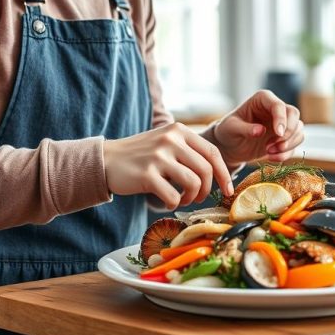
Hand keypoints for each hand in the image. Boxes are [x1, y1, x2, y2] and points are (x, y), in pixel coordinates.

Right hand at [102, 123, 233, 209]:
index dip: (224, 173)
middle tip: (197, 198)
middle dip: (206, 190)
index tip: (228, 189)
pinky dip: (174, 204)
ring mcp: (158, 156)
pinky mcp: (147, 175)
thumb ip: (189, 150)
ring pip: (193, 184)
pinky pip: (173, 196)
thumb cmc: (141, 156)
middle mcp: (171, 140)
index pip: (213, 152)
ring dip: (191, 198)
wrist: (106, 160)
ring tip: (182, 199)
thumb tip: (218, 172)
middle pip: (206, 170)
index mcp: (179, 130)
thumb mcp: (166, 142)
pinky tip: (168, 202)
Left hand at [208, 90, 304, 166]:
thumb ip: (245, 128)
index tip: (278, 134)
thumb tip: (261, 131)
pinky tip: (272, 157)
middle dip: (288, 132)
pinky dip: (287, 153)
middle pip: (294, 114)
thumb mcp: (231, 128)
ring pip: (298, 129)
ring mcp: (282, 122)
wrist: (230, 146)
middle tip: (273, 146)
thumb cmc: (228, 132)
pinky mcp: (285, 137)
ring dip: (288, 144)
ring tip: (269, 152)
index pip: (279, 105)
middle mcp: (275, 108)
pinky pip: (295, 143)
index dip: (281, 119)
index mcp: (262, 99)